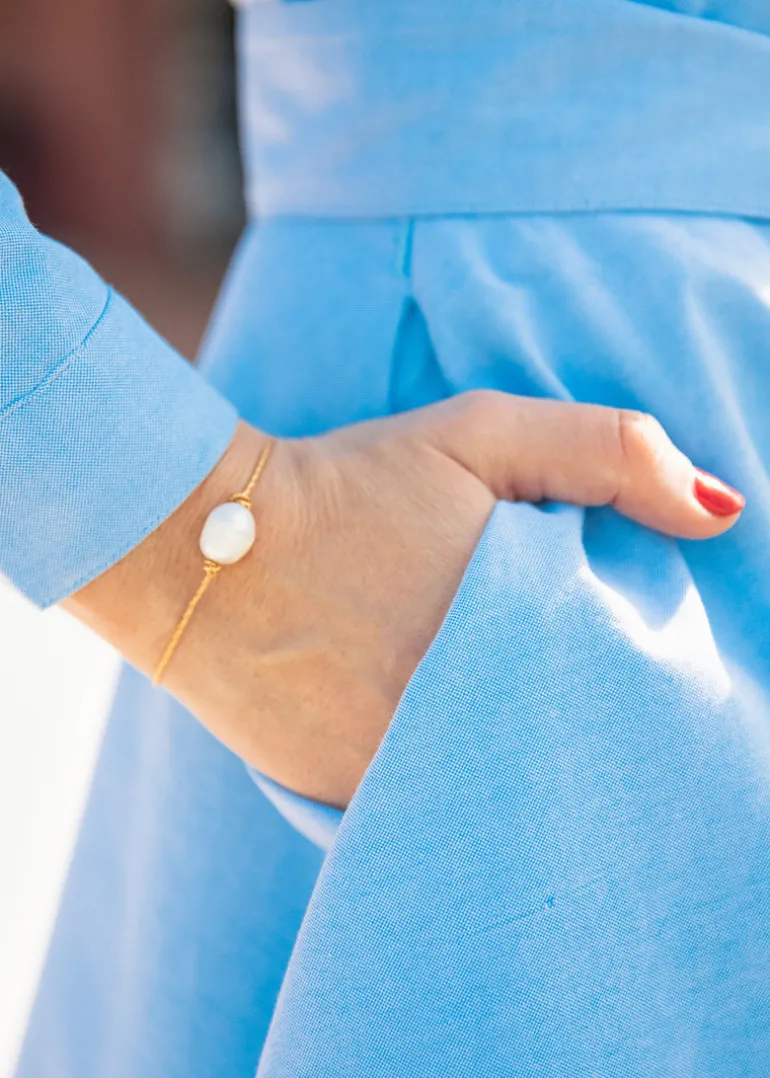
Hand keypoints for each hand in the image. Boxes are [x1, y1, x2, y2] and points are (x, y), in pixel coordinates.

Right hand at [66, 392, 743, 806]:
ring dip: (500, 748)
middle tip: (519, 659)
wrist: (203, 548)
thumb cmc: (350, 483)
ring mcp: (405, 770)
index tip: (597, 642)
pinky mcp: (350, 799)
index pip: (623, 682)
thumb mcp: (482, 434)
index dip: (624, 664)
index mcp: (522, 637)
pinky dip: (437, 773)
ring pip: (494, 783)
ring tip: (452, 682)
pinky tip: (409, 715)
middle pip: (563, 740)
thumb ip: (611, 455)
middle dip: (563, 708)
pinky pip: (425, 805)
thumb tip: (723, 511)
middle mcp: (470, 720)